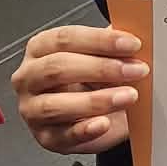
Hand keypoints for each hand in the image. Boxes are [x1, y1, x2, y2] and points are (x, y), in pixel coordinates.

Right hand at [11, 25, 148, 155]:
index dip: (99, 40)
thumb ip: (114, 44)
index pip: (64, 39)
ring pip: (55, 104)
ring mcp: (33, 109)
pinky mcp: (46, 137)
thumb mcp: (104, 58)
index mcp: (41, 49)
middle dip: (100, 68)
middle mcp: (29, 77)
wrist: (98, 117)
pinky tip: (103, 123)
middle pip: (57, 68)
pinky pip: (63, 135)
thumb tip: (137, 28)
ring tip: (128, 96)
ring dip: (96, 100)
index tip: (131, 44)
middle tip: (135, 70)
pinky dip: (84, 130)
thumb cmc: (95, 82)